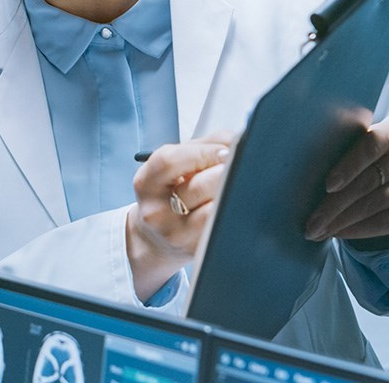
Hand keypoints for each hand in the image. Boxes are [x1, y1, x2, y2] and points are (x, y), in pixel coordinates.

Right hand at [126, 130, 235, 300]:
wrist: (157, 238)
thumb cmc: (171, 192)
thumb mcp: (173, 167)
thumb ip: (201, 147)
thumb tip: (236, 140)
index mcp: (146, 183)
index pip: (170, 161)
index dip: (203, 152)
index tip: (227, 149)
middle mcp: (156, 212)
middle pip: (197, 187)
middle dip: (225, 171)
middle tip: (242, 164)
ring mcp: (176, 235)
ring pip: (213, 210)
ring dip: (233, 191)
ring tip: (242, 181)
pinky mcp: (196, 250)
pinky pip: (222, 226)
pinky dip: (234, 210)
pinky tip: (237, 202)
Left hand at [304, 118, 388, 243]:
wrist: (382, 180)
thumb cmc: (354, 160)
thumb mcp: (348, 148)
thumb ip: (336, 151)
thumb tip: (300, 171)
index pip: (369, 148)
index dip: (348, 167)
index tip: (328, 185)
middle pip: (367, 182)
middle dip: (334, 205)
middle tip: (312, 222)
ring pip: (373, 205)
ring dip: (341, 222)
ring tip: (318, 231)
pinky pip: (385, 223)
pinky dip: (357, 230)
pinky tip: (337, 233)